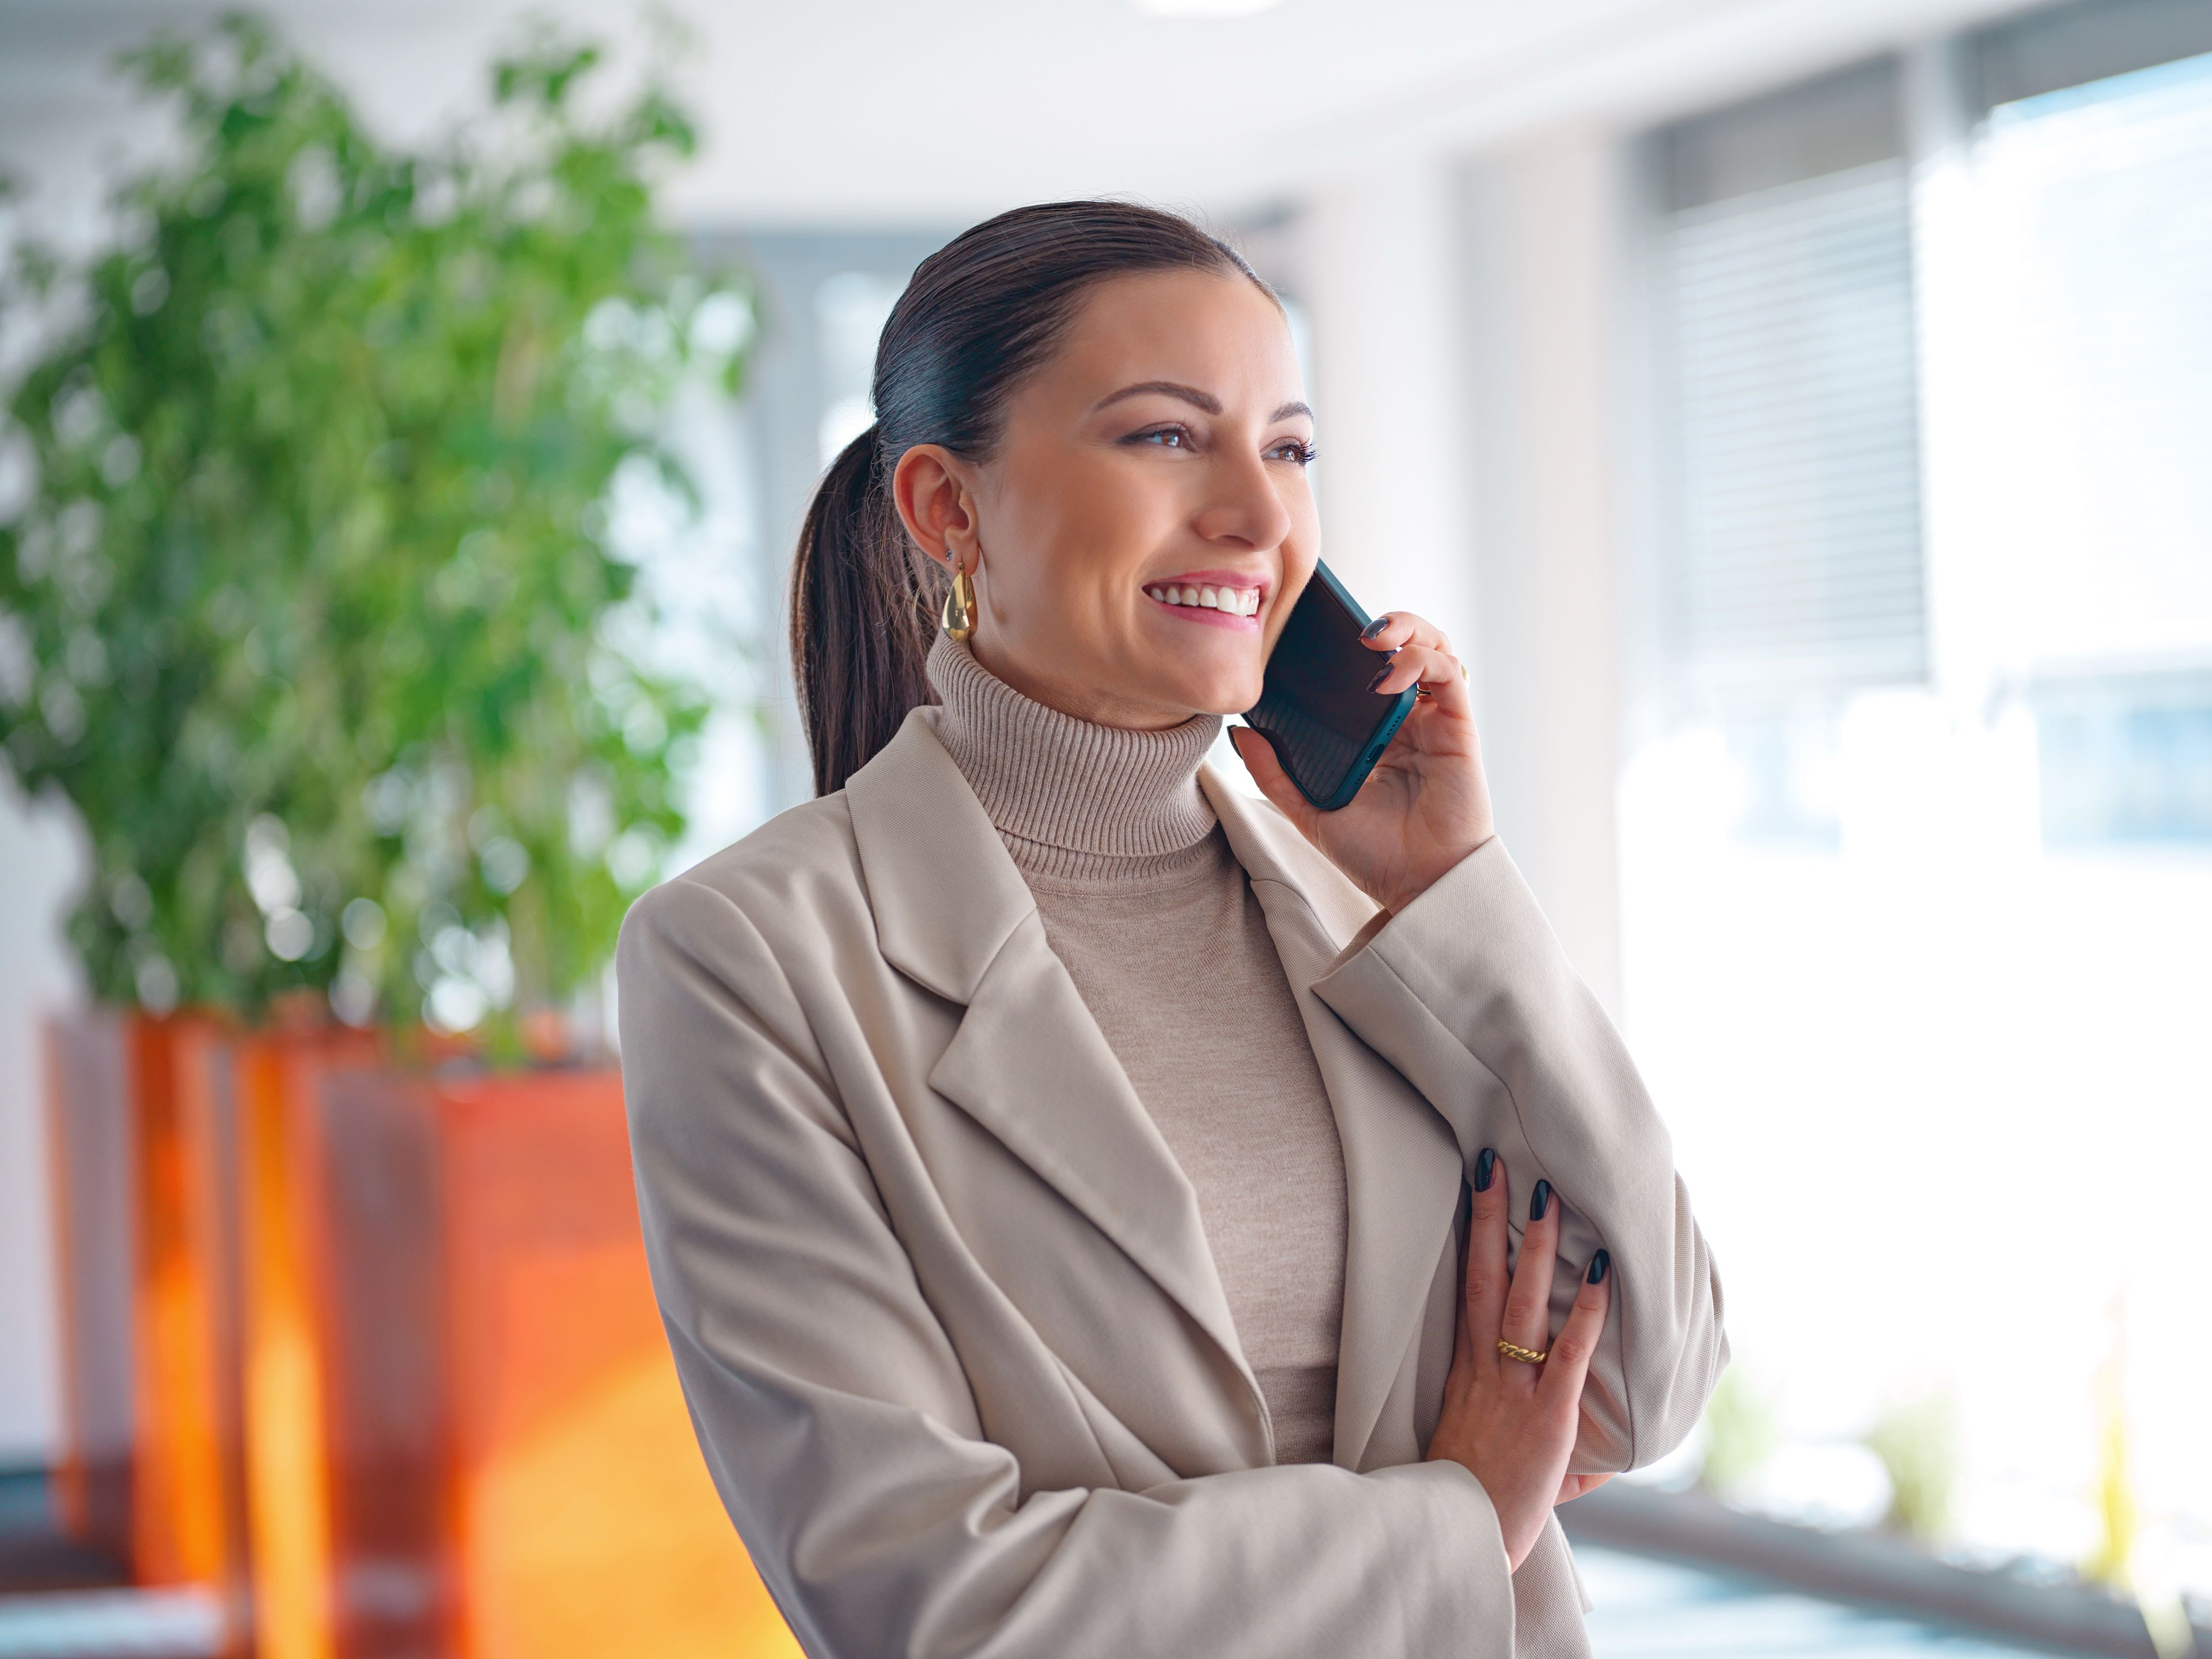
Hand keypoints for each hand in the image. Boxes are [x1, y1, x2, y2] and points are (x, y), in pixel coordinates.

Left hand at [1229, 610, 1493, 913]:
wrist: (1418, 885)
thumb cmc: (1374, 855)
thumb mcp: (1309, 812)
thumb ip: (1273, 775)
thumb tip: (1240, 733)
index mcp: (1373, 732)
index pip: (1364, 670)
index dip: (1345, 646)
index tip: (1314, 635)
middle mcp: (1406, 719)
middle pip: (1402, 647)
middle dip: (1382, 623)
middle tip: (1350, 627)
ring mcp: (1434, 721)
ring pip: (1432, 647)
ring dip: (1406, 629)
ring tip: (1372, 637)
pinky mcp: (1458, 727)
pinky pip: (1448, 674)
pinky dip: (1421, 661)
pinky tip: (1390, 676)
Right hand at [1424, 1151, 1611, 1571]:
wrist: (1457, 1543)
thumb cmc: (1475, 1506)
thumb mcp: (1500, 1464)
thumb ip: (1554, 1451)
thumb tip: (1604, 1456)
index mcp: (1469, 1373)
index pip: (1467, 1290)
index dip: (1471, 1240)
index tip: (1474, 1192)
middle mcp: (1486, 1369)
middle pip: (1482, 1278)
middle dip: (1488, 1218)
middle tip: (1494, 1162)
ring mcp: (1515, 1389)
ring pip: (1519, 1301)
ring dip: (1537, 1246)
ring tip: (1547, 1193)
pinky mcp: (1548, 1416)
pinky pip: (1570, 1353)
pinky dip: (1588, 1311)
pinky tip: (1602, 1271)